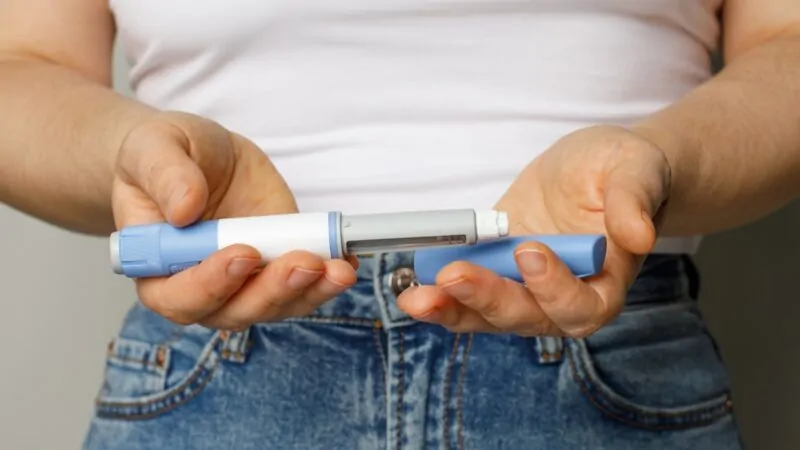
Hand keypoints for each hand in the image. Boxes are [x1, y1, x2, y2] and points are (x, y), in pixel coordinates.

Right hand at [112, 111, 356, 330]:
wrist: (197, 154)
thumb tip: (185, 208)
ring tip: (337, 268)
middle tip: (304, 262)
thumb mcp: (153, 149)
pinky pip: (304, 286)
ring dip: (309, 291)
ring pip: (276, 305)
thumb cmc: (161, 157)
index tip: (243, 254)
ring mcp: (243, 283)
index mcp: (156, 268)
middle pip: (234, 311)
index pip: (178, 296)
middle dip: (272, 291)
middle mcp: (200, 288)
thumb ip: (165, 176)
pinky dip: (328, 278)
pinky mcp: (277, 268)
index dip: (210, 284)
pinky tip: (345, 261)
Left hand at [397, 125, 671, 336]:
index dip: (553, 288)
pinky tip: (410, 286)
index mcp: (606, 282)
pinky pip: (466, 294)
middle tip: (451, 276)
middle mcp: (563, 298)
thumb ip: (633, 201)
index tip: (529, 251)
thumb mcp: (636, 170)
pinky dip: (439, 294)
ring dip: (451, 307)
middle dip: (486, 299)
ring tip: (415, 296)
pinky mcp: (495, 273)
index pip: (582, 305)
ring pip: (487, 314)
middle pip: (526, 317)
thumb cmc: (625, 170)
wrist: (597, 169)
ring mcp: (524, 289)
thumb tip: (640, 236)